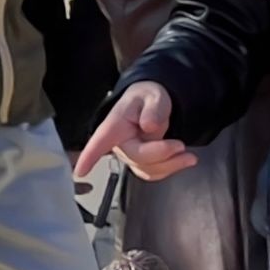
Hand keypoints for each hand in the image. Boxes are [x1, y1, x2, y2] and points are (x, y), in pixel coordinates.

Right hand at [73, 81, 193, 181]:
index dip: (89, 157)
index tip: (80, 171)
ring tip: (189, 157)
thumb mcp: (153, 96)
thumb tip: (149, 126)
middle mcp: (119, 144)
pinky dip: (171, 168)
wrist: (154, 104)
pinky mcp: (142, 163)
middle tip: (181, 145)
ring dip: (170, 166)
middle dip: (161, 154)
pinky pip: (154, 173)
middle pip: (137, 157)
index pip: (100, 141)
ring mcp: (130, 155)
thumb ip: (153, 109)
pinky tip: (182, 159)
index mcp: (115, 125)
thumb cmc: (147, 98)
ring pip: (147, 170)